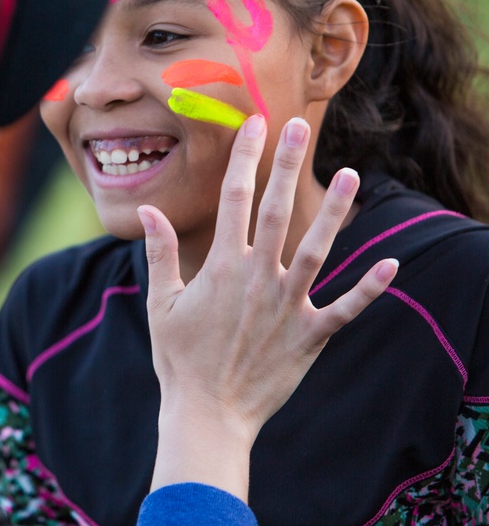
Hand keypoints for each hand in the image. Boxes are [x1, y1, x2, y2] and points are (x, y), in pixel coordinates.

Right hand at [139, 115, 396, 499]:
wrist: (207, 413)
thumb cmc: (179, 359)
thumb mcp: (160, 303)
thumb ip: (160, 252)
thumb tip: (148, 210)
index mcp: (221, 267)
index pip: (233, 199)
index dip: (244, 159)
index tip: (254, 126)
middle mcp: (257, 278)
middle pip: (277, 210)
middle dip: (287, 165)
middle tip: (300, 127)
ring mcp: (287, 306)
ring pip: (317, 249)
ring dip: (336, 212)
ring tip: (353, 173)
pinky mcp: (311, 336)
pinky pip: (346, 309)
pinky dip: (369, 288)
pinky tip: (391, 264)